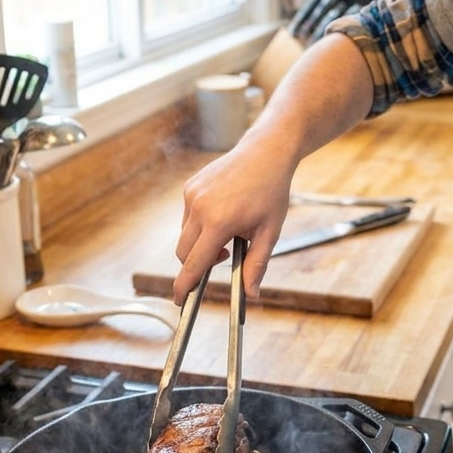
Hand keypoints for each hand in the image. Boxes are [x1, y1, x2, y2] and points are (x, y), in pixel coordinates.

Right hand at [173, 130, 296, 302]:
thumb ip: (257, 265)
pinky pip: (187, 216)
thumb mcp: (269, 232)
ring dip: (200, 242)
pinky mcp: (189, 186)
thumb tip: (250, 294)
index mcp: (219, 222)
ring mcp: (191, 195)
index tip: (180, 300)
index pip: (194, 263)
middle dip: (197, 263)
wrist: (265, 153)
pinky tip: (223, 212)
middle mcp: (199, 208)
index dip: (185, 285)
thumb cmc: (271, 192)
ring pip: (184, 235)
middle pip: (183, 253)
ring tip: (230, 229)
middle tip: (225, 256)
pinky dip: (200, 223)